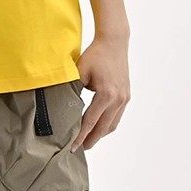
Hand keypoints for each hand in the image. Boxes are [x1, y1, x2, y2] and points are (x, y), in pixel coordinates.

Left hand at [70, 32, 130, 151]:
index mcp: (106, 95)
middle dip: (91, 140)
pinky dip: (108, 124)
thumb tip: (65, 107)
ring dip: (101, 134)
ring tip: (88, 140)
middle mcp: (118, 99)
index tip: (72, 146)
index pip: (90, 121)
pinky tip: (99, 126)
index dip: (80, 136)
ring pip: (112, 124)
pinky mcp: (126, 96)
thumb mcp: (80, 71)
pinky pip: (117, 116)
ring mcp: (124, 98)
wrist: (113, 42)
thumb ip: (74, 90)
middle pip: (103, 128)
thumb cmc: (95, 55)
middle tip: (79, 148)